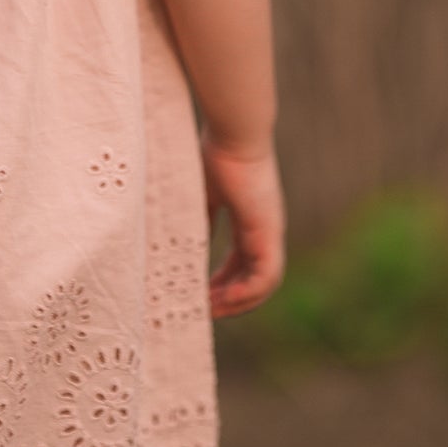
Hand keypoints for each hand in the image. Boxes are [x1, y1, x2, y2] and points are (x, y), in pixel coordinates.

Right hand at [200, 128, 285, 318]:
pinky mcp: (269, 233)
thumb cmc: (213, 152)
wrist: (234, 133)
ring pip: (262, 283)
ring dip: (237, 301)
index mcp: (249, 218)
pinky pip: (265, 276)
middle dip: (228, 298)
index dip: (221, 280)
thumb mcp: (200, 193)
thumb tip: (177, 244)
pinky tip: (223, 301)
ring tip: (210, 313)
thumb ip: (197, 219)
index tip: (198, 294)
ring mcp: (270, 232)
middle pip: (252, 277)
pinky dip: (247, 293)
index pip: (240, 260)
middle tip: (201, 312)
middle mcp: (264, 229)